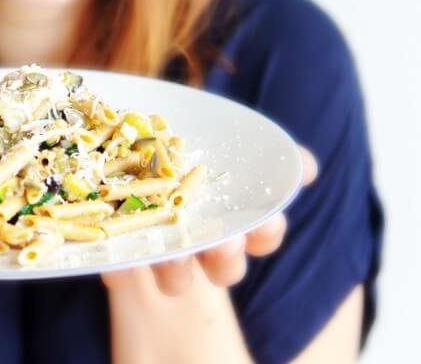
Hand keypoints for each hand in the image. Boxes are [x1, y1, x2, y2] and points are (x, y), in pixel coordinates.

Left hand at [102, 145, 318, 295]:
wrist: (125, 155)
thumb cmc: (187, 154)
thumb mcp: (222, 142)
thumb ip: (266, 152)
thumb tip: (306, 167)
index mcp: (234, 222)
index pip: (264, 236)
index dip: (267, 233)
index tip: (266, 220)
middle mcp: (201, 246)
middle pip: (225, 268)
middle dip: (226, 258)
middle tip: (221, 243)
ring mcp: (161, 255)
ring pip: (175, 278)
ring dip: (176, 269)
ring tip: (168, 253)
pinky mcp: (120, 257)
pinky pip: (120, 270)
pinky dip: (119, 265)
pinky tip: (114, 255)